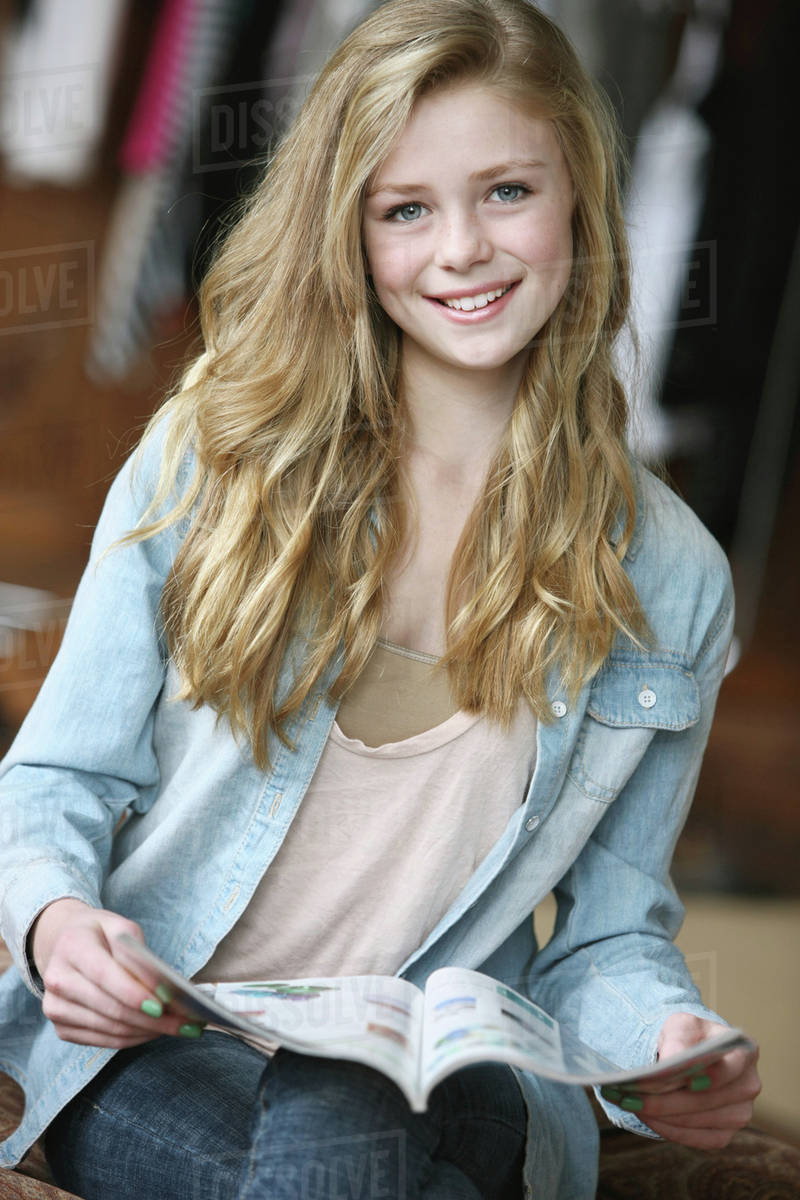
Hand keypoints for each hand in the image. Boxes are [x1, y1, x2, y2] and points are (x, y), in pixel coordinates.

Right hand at [31, 898, 192, 1048]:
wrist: (67, 945)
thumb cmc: (102, 934)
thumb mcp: (122, 928)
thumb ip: (138, 955)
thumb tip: (161, 989)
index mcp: (72, 946)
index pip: (105, 975)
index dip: (135, 994)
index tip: (164, 1006)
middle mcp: (57, 979)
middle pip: (112, 1009)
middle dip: (153, 1020)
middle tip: (186, 1024)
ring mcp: (56, 1008)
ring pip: (111, 1029)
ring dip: (148, 1032)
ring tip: (179, 1028)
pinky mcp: (62, 1028)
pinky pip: (104, 1040)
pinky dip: (134, 1038)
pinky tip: (155, 1031)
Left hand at [605, 1013, 760, 1149]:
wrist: (686, 1052)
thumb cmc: (686, 1036)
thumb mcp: (681, 1025)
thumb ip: (679, 1039)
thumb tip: (673, 1062)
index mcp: (744, 1051)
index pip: (730, 1067)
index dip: (710, 1077)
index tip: (686, 1082)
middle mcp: (748, 1085)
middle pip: (708, 1100)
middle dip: (667, 1100)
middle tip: (631, 1096)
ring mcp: (740, 1113)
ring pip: (700, 1122)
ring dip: (663, 1115)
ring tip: (630, 1103)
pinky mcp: (725, 1133)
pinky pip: (698, 1139)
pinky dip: (669, 1129)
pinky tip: (647, 1117)